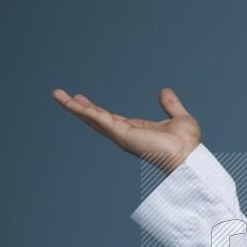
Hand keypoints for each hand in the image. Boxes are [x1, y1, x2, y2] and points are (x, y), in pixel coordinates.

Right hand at [51, 86, 200, 173]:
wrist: (189, 155)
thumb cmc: (188, 144)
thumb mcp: (179, 116)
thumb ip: (170, 105)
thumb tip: (164, 91)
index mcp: (136, 129)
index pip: (109, 117)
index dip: (94, 109)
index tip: (80, 98)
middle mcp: (125, 133)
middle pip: (95, 118)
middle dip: (77, 107)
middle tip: (59, 95)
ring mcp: (122, 135)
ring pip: (93, 118)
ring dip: (74, 107)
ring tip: (57, 95)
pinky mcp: (122, 134)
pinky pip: (100, 119)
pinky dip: (85, 111)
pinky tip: (71, 103)